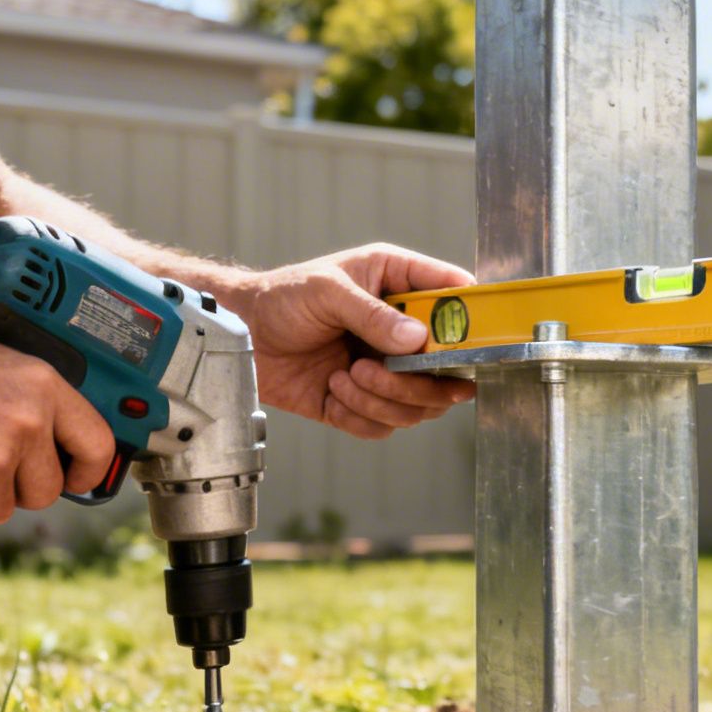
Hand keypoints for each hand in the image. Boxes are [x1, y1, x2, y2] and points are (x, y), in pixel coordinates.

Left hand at [237, 245, 477, 438]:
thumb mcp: (327, 291)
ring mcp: (385, 370)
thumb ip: (372, 314)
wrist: (240, 335)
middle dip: (417, 381)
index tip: (467, 341)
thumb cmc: (282, 297)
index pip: (455, 297)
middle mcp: (400, 330)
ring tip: (345, 377)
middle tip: (377, 369)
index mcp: (400, 285)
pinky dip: (360, 416)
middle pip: (448, 370)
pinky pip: (384, 426)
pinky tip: (334, 392)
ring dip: (383, 399)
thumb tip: (416, 340)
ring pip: (419, 406)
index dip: (470, 321)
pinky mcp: (361, 404)